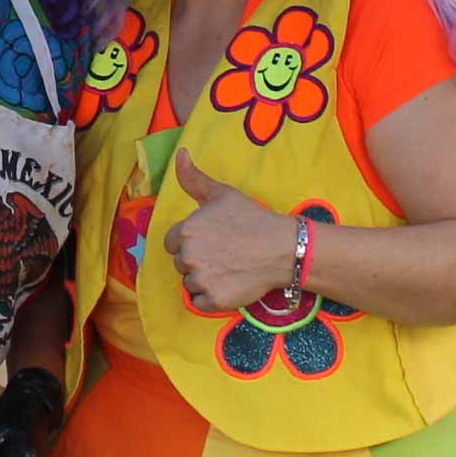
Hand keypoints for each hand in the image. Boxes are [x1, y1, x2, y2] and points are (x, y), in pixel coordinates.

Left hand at [163, 149, 295, 312]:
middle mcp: (188, 256)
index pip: (172, 243)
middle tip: (224, 254)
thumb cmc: (252, 219)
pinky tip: (229, 284)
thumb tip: (180, 154)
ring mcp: (200, 279)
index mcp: (184, 231)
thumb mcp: (221, 193)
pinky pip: (200, 303)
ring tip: (229, 268)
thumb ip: (193, 178)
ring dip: (204, 279)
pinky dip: (211, 298)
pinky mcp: (214, 300)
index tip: (212, 241)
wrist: (283, 248)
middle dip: (198, 260)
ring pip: (190, 284)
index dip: (191, 243)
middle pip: (181, 264)